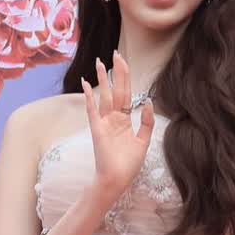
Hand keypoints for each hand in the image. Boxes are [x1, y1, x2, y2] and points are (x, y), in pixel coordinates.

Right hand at [84, 51, 154, 197]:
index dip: (127, 78)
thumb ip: (146, 122)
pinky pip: (92, 110)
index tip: (125, 62)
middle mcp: (113, 119)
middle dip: (117, 72)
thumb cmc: (128, 165)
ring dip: (103, 79)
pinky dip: (89, 97)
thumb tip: (148, 101)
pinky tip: (87, 84)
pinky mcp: (97, 130)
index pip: (127, 94)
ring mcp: (104, 123)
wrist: (117, 181)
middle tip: (116, 53)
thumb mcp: (143, 141)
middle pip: (117, 90)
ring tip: (101, 62)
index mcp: (124, 120)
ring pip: (105, 96)